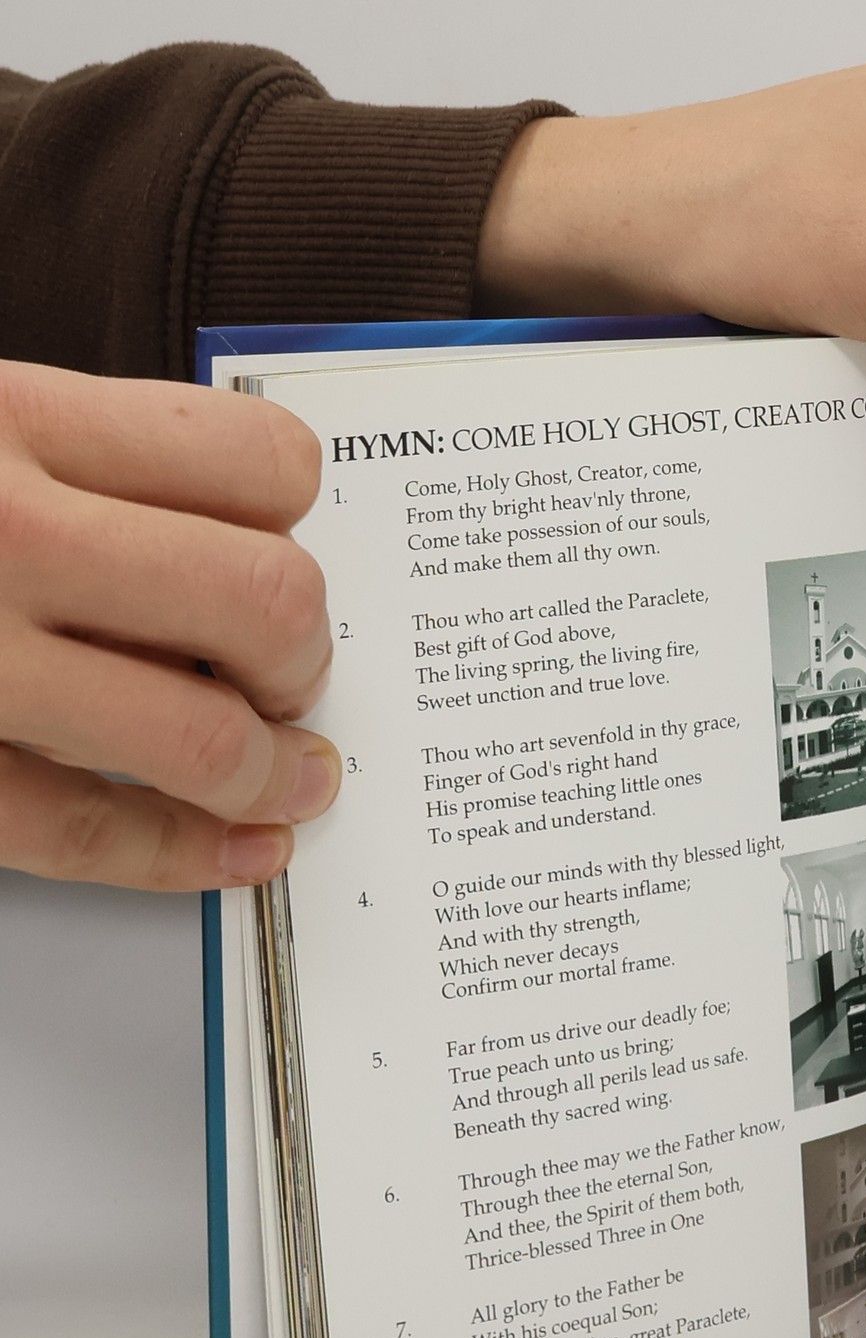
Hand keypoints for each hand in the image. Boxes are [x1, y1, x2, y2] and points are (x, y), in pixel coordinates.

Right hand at [0, 360, 337, 888]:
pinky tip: (239, 849)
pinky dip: (188, 855)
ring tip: (278, 771)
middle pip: (262, 602)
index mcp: (3, 421)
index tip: (280, 554)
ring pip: (196, 736)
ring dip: (270, 769)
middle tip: (283, 679)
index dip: (297, 526)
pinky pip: (88, 832)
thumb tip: (241, 540)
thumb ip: (72, 463)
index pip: (255, 465)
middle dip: (302, 658)